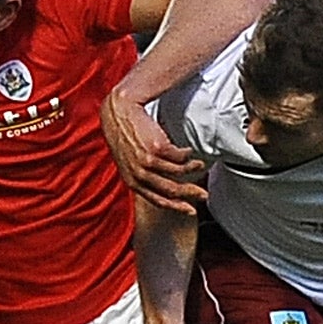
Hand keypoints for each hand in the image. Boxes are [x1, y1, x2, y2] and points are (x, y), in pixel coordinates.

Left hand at [101, 86, 205, 212]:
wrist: (118, 113)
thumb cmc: (124, 135)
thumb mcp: (128, 162)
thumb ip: (142, 175)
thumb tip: (160, 185)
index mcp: (132, 181)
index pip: (157, 200)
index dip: (176, 207)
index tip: (191, 210)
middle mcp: (140, 174)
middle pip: (172, 190)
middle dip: (191, 194)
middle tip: (204, 195)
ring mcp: (148, 161)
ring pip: (179, 172)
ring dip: (192, 169)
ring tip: (199, 165)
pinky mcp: (157, 147)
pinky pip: (180, 156)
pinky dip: (188, 154)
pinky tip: (189, 150)